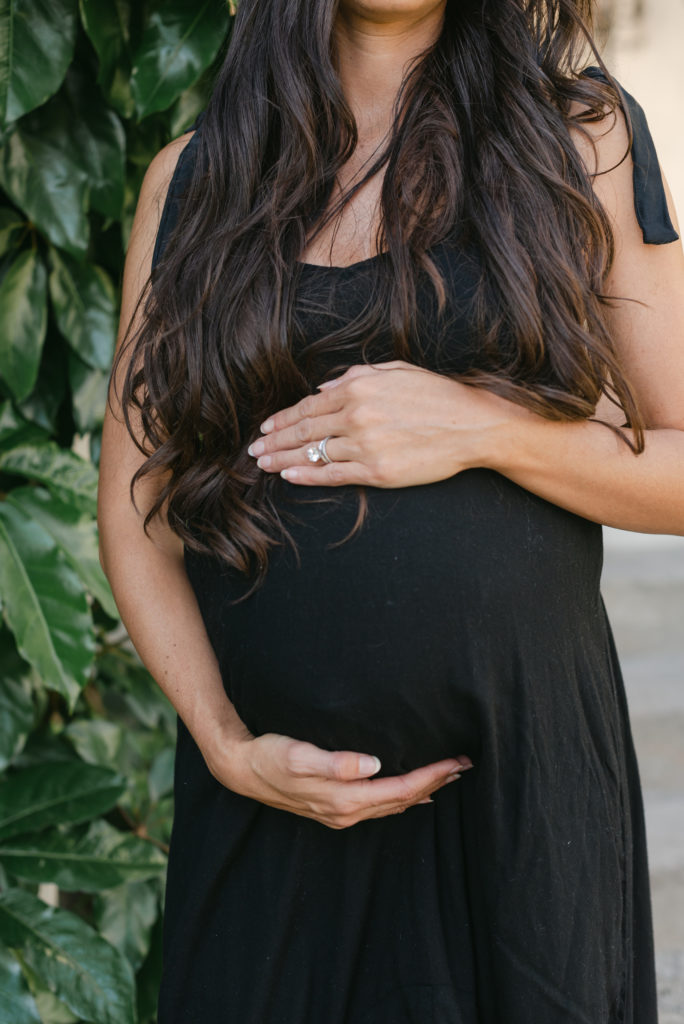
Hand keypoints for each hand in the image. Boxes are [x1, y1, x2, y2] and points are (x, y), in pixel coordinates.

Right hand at [205, 731, 473, 828]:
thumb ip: (335, 762)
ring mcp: (341, 814)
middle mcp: (347, 812)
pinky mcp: (334, 809)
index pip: (401, 790)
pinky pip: (379, 807)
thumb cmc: (270, 755)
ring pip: (393, 806)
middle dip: (436, 782)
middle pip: (403, 801)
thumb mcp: (298, 754)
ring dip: (423, 790)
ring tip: (448, 775)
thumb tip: (372, 764)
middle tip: (465, 764)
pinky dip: (402, 799)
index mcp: (344, 799)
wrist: (242, 769)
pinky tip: (412, 794)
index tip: (456, 760)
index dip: (431, 776)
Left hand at [247, 360, 524, 486]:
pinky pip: (333, 475)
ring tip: (264, 466)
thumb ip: (357, 376)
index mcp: (358, 388)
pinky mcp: (377, 471)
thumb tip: (325, 386)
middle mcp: (356, 415)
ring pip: (313, 454)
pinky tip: (290, 477)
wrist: (472, 426)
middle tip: (254, 450)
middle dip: (275, 441)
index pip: (309, 406)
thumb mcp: (397, 371)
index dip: (284, 418)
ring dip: (283, 461)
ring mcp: (365, 445)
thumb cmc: (438, 396)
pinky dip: (308, 476)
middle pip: (304, 430)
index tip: (267, 427)